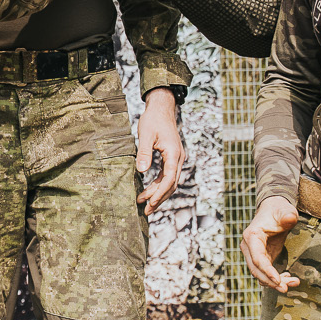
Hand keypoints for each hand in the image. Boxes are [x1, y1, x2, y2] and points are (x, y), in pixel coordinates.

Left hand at [135, 88, 183, 213]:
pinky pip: (167, 175)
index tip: (150, 204)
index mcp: (174, 154)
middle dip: (159, 198)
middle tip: (146, 211)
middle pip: (171, 184)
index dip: (159, 193)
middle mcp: (178, 158)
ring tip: (144, 203)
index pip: (169, 179)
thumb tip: (142, 171)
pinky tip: (148, 191)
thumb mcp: (145, 135)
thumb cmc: (153, 120)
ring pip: (170, 182)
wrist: (162, 108)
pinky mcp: (172, 158)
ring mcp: (177, 158)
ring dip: (158, 193)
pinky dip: (158, 185)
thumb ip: (144, 153)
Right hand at [241, 195, 299, 292]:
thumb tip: (290, 219)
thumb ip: (287, 216)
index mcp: (252, 236)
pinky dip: (275, 278)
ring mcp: (253, 254)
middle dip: (270, 281)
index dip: (267, 270)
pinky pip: (265, 273)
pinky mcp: (260, 258)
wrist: (274, 209)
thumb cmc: (279, 210)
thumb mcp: (285, 211)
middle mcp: (249, 247)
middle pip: (256, 269)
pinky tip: (289, 277)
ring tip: (294, 282)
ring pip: (260, 274)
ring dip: (275, 282)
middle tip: (286, 288)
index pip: (257, 258)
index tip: (278, 280)